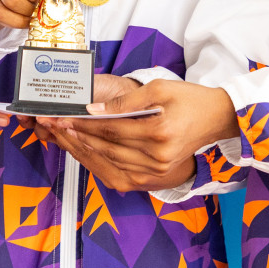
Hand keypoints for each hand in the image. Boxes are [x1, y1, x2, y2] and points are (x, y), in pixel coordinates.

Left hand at [38, 79, 239, 192]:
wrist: (216, 120)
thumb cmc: (189, 100)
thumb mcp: (159, 89)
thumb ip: (125, 101)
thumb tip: (93, 109)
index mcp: (159, 132)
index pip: (110, 128)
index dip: (83, 122)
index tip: (62, 115)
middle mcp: (157, 157)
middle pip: (106, 147)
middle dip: (76, 135)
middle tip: (52, 125)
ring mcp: (155, 172)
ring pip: (109, 162)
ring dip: (83, 149)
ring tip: (62, 136)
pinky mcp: (154, 179)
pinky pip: (118, 173)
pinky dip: (97, 163)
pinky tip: (83, 152)